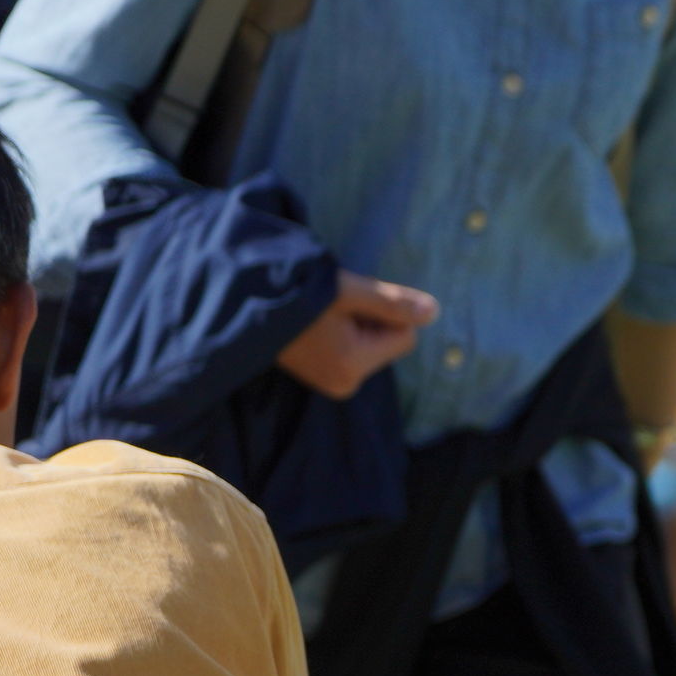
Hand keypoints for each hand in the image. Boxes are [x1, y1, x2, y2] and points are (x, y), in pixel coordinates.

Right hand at [277, 274, 435, 399]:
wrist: (241, 300)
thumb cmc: (296, 292)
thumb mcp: (350, 292)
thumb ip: (394, 304)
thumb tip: (434, 313)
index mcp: (353, 368)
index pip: (405, 336)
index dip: (386, 312)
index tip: (349, 303)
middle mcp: (344, 384)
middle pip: (388, 342)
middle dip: (370, 319)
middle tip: (332, 306)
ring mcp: (330, 383)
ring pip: (371, 344)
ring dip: (355, 323)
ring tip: (320, 314)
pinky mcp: (320, 376)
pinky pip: (352, 349)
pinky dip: (342, 332)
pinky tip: (316, 324)